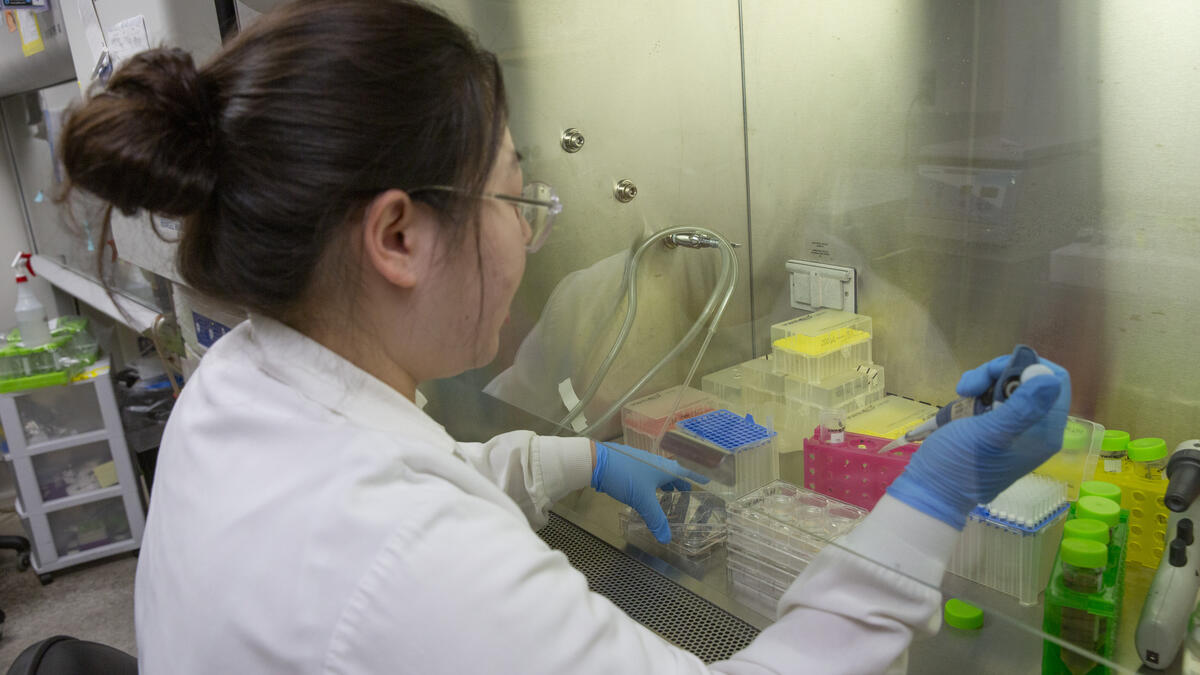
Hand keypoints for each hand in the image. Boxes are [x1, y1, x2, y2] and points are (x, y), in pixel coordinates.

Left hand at [591, 442, 708, 542]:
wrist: (596, 462)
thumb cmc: (626, 477)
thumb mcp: (643, 501)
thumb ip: (656, 520)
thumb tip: (667, 539)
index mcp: (665, 468)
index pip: (686, 472)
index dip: (696, 478)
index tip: (707, 481)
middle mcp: (656, 463)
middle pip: (672, 474)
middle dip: (679, 484)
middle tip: (685, 494)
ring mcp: (641, 463)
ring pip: (657, 475)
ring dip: (663, 485)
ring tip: (667, 495)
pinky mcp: (629, 466)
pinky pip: (646, 476)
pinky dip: (650, 485)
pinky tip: (645, 493)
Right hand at [886, 353, 1070, 529]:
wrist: (931, 490)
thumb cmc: (960, 465)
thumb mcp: (990, 434)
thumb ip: (1022, 407)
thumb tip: (1049, 378)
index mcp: (1045, 431)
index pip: (1055, 382)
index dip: (1029, 367)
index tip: (998, 372)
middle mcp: (1035, 427)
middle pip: (1028, 379)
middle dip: (998, 373)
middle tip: (972, 385)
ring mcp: (1013, 427)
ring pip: (1007, 384)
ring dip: (983, 381)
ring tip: (962, 392)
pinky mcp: (993, 426)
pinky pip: (993, 396)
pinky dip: (976, 392)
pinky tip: (961, 399)